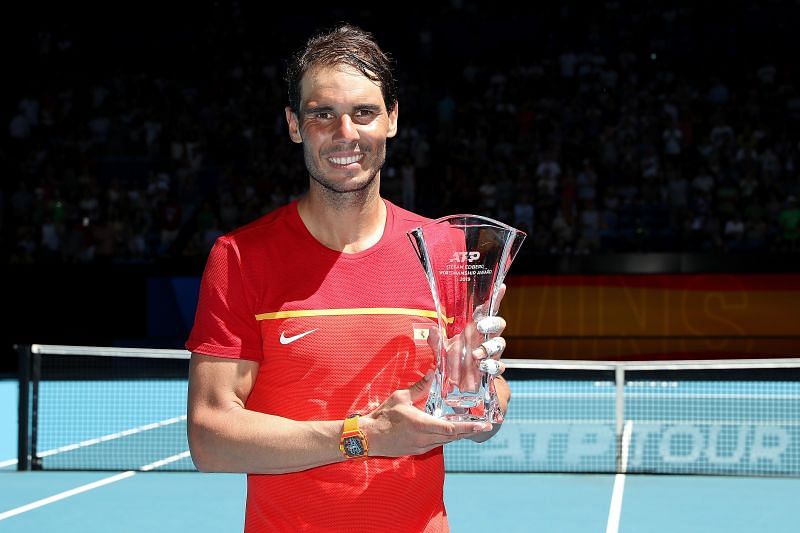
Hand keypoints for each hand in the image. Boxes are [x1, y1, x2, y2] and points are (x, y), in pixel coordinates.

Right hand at [360, 371, 490, 456]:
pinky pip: (438, 443)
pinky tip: (453, 431)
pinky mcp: (418, 450)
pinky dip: (448, 437)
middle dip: (470, 431)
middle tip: (485, 425)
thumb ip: (419, 387)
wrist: (368, 438)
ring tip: (473, 426)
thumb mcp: (400, 397)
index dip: (469, 427)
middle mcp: (425, 439)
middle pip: (454, 437)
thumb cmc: (383, 417)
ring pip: (447, 441)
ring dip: (460, 434)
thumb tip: (432, 373)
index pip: (451, 429)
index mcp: (422, 425)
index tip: (483, 425)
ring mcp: (422, 446)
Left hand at [429, 283, 508, 396]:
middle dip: (492, 324)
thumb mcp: (441, 350)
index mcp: (474, 329)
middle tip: (480, 327)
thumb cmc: (453, 361)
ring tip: (476, 354)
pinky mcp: (491, 370)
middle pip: (498, 324)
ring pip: (499, 344)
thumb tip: (431, 330)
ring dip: (489, 347)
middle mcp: (485, 339)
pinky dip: (492, 366)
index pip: (487, 311)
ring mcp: (490, 354)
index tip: (502, 287)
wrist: (458, 386)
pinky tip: (482, 367)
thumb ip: (436, 340)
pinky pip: (499, 366)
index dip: (496, 298)